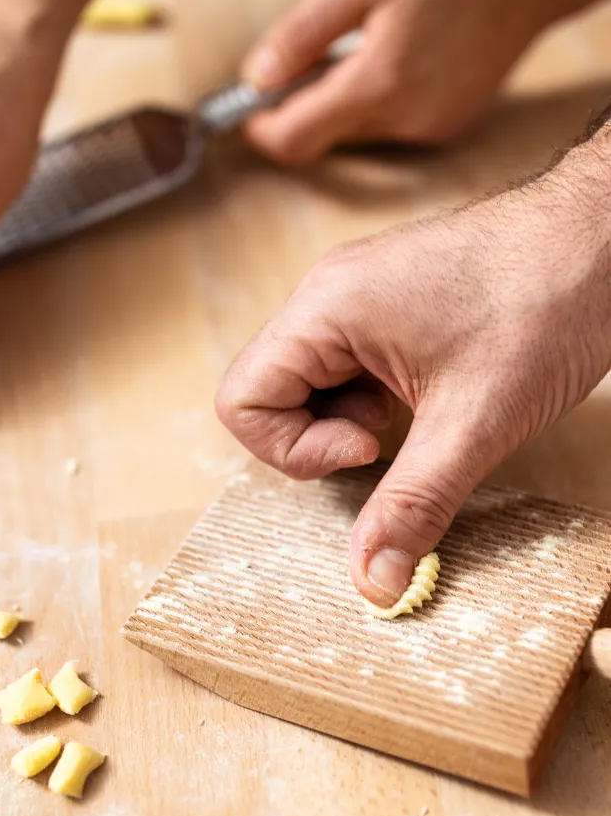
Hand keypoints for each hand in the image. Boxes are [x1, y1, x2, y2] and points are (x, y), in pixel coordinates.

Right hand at [216, 132, 610, 605]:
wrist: (607, 234)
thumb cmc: (547, 300)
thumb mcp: (475, 423)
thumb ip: (412, 505)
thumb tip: (372, 581)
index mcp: (325, 310)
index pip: (242, 400)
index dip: (294, 447)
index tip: (370, 447)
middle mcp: (324, 296)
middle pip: (267, 394)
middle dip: (320, 436)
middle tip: (387, 436)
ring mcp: (351, 296)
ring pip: (304, 385)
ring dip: (347, 419)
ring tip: (413, 412)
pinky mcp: (380, 304)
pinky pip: (340, 367)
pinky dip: (369, 399)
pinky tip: (423, 395)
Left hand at [241, 0, 578, 163]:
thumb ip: (301, 34)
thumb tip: (256, 78)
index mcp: (376, 86)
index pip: (294, 141)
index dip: (262, 130)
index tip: (250, 111)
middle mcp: (403, 121)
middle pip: (322, 138)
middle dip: (303, 106)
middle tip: (304, 61)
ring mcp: (427, 130)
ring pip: (354, 133)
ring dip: (340, 102)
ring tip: (362, 49)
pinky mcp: (445, 129)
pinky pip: (388, 127)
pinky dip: (375, 102)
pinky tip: (396, 59)